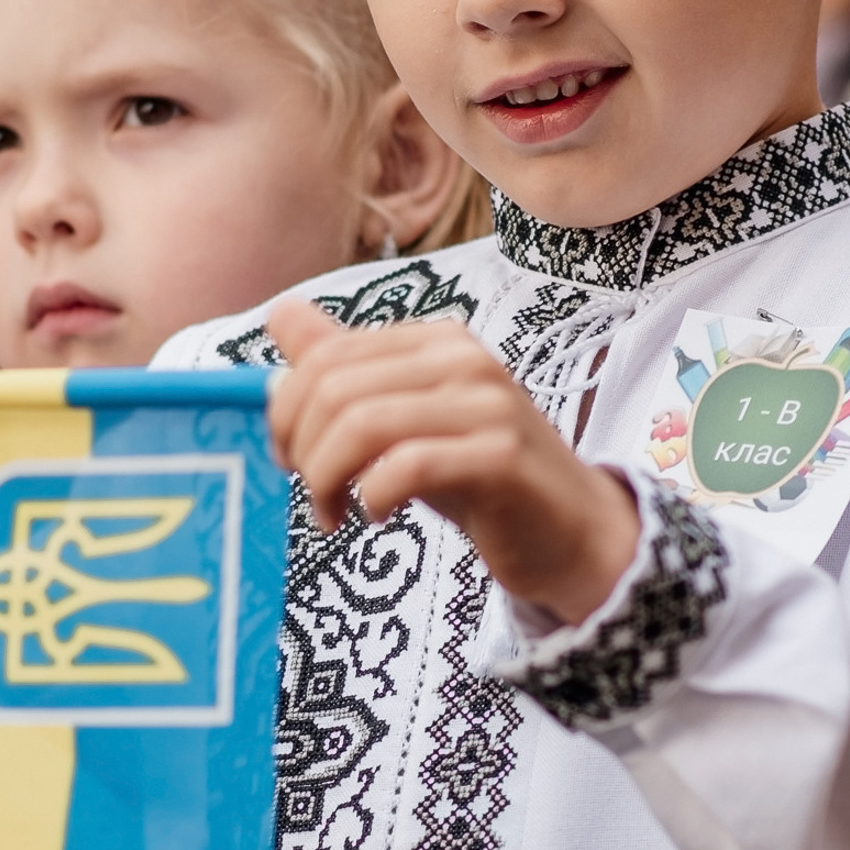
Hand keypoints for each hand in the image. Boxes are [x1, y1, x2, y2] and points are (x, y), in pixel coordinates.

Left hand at [266, 300, 642, 624]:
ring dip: (327, 479)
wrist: (568, 532)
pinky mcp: (501, 456)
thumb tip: (281, 317)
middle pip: (334, 388)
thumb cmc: (479, 477)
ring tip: (332, 513)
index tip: (291, 460)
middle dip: (302, 448)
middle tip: (313, 494)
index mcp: (437, 340)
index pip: (325, 354)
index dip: (285, 412)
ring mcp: (487, 404)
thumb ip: (347, 370)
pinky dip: (373, 496)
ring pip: (361, 424)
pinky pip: (408, 466)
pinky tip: (378, 515)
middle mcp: (464, 358)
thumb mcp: (407, 419)